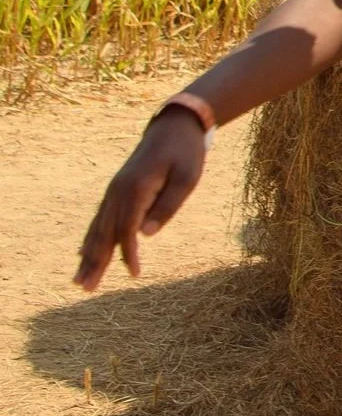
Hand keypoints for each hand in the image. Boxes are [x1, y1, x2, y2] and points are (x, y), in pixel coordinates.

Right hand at [75, 110, 207, 290]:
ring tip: (80, 279)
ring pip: (98, 228)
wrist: (174, 126)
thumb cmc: (185, 153)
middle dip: (95, 262)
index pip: (128, 229)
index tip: (135, 274)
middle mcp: (119, 191)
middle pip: (105, 233)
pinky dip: (91, 238)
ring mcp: (114, 190)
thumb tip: (146, 235)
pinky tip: (83, 253)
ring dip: (88, 255)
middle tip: (85, 288)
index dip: (129, 253)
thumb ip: (167, 206)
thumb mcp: (187, 178)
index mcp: (136, 189)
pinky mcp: (117, 190)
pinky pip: (101, 219)